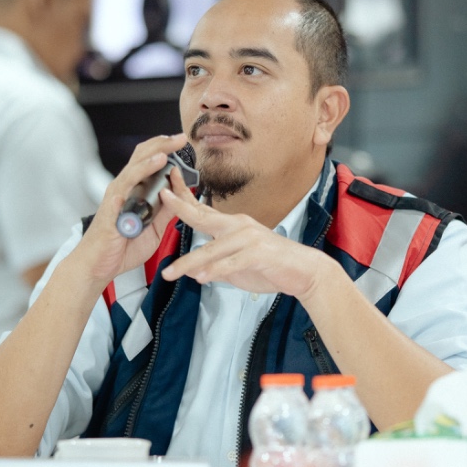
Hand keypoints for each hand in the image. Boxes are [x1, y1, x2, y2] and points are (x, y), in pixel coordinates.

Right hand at [74, 133, 188, 287]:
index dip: (164, 150)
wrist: (98, 267)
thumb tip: (182, 195)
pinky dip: (144, 169)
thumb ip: (166, 211)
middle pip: (143, 156)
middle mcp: (125, 188)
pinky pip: (129, 182)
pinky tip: (158, 162)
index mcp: (134, 191)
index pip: (148, 162)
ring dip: (157, 150)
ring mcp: (118, 194)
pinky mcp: (114, 204)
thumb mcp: (154, 229)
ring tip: (173, 143)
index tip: (181, 144)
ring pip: (137, 164)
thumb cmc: (121, 248)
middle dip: (164, 144)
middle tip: (182, 138)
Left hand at [160, 173, 333, 300]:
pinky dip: (215, 271)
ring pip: (212, 249)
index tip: (165, 187)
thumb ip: (216, 267)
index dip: (183, 198)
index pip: (203, 210)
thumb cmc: (271, 265)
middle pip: (204, 217)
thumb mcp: (237, 266)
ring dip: (189, 262)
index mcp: (232, 225)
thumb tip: (195, 272)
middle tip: (162, 197)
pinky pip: (231, 263)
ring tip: (170, 272)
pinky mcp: (258, 253)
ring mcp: (248, 238)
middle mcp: (238, 226)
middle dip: (181, 208)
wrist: (303, 270)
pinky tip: (201, 279)